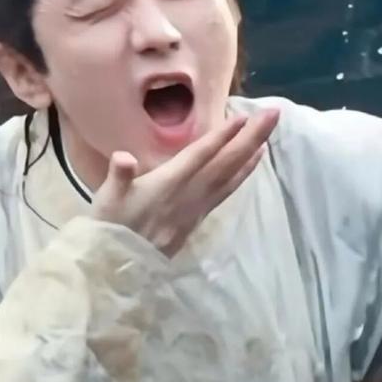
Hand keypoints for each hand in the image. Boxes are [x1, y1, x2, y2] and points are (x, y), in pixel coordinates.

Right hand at [92, 109, 279, 257]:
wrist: (119, 266)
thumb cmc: (110, 224)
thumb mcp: (108, 199)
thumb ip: (118, 176)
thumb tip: (123, 158)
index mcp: (168, 184)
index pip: (200, 155)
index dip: (221, 136)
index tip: (243, 117)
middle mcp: (189, 194)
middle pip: (225, 163)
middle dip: (250, 138)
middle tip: (273, 115)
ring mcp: (196, 208)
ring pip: (230, 178)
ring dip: (251, 155)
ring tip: (269, 135)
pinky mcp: (198, 218)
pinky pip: (226, 192)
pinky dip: (241, 176)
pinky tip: (249, 166)